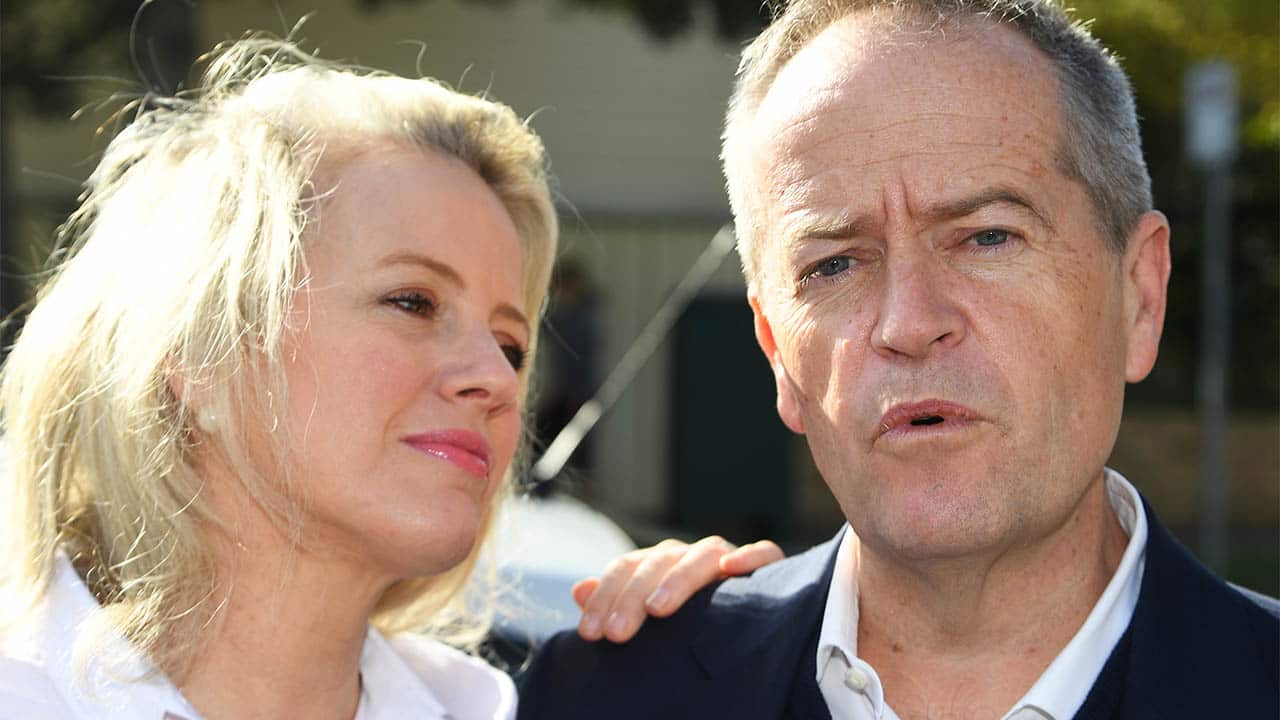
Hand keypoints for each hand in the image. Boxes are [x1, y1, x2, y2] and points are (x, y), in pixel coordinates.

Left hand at [572, 536, 783, 642]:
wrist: (746, 616)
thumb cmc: (687, 621)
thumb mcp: (647, 613)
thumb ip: (615, 600)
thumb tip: (579, 590)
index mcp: (658, 564)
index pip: (625, 568)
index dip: (605, 598)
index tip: (590, 633)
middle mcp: (688, 555)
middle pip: (657, 563)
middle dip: (632, 597)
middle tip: (616, 633)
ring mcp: (725, 558)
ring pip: (701, 556)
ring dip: (678, 580)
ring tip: (657, 609)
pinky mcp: (766, 566)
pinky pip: (763, 553)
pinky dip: (750, 557)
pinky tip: (731, 570)